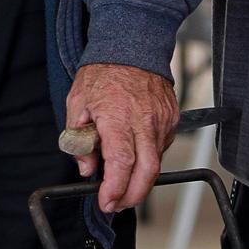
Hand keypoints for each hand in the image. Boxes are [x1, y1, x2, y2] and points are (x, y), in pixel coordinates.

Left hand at [63, 63, 177, 213]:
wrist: (133, 45)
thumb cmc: (103, 72)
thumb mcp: (77, 102)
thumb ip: (79, 139)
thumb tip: (86, 168)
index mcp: (118, 117)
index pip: (121, 163)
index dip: (115, 189)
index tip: (105, 201)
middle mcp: (145, 121)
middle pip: (148, 172)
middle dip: (132, 196)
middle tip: (116, 203)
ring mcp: (162, 121)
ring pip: (157, 162)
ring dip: (140, 178)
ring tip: (121, 178)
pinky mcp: (172, 120)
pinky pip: (161, 147)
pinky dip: (148, 158)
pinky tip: (134, 154)